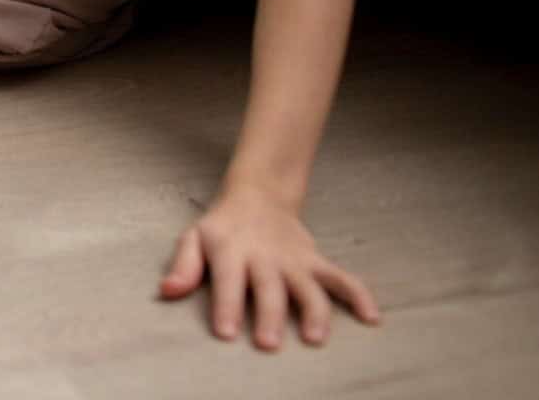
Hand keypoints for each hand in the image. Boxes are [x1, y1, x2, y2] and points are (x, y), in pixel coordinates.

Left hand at [159, 182, 380, 348]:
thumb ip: (183, 266)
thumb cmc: (221, 228)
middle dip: (269, 315)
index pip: (226, 280)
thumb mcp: (193, 238)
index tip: (226, 333)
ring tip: (316, 338)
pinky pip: (341, 277)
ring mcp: (293, 259)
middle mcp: (264, 256)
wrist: (257, 195)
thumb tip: (167, 292)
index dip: (226, 305)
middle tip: (268, 344)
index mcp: (230, 251)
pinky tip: (371, 317)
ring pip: (309, 286)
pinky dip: (358, 295)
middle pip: (268, 288)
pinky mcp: (315, 261)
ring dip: (314, 311)